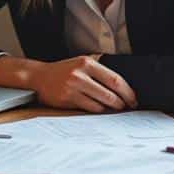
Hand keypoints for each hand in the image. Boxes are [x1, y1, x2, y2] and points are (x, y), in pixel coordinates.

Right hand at [22, 55, 137, 112]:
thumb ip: (99, 70)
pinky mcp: (67, 100)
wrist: (39, 77)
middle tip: (127, 107)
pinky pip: (89, 108)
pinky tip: (101, 109)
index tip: (134, 99)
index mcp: (87, 63)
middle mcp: (80, 74)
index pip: (115, 79)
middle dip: (122, 103)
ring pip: (100, 103)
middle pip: (110, 94)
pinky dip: (98, 110)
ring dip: (110, 108)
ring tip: (115, 109)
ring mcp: (73, 88)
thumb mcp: (82, 63)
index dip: (128, 91)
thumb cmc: (64, 71)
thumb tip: (122, 85)